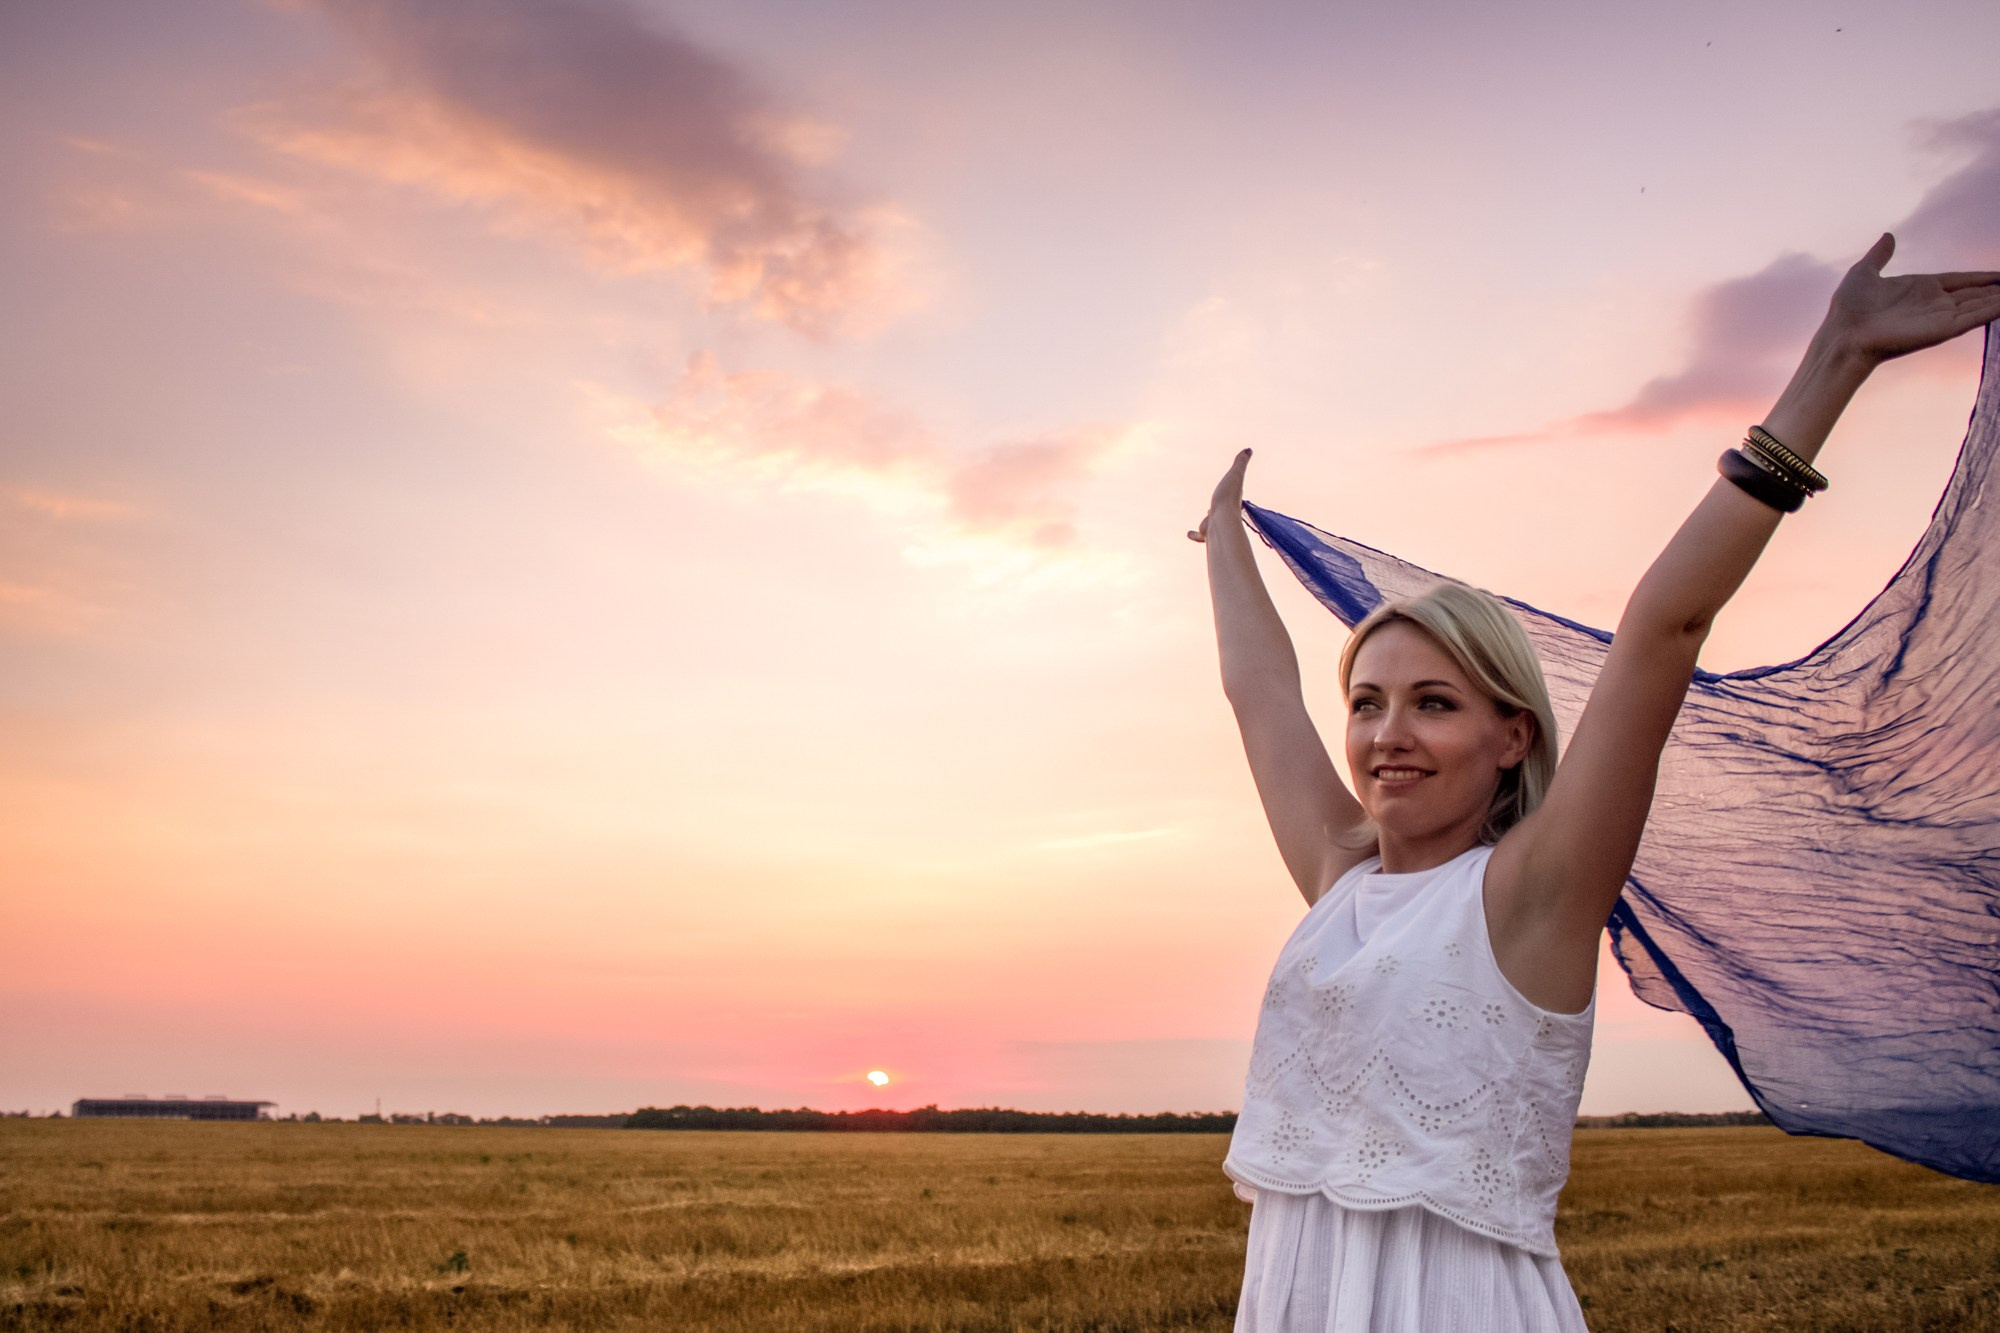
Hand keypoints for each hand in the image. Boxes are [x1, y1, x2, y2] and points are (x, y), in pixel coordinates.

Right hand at [1188, 448, 1252, 541]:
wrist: (1221, 519)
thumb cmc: (1229, 496)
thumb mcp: (1236, 474)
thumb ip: (1240, 463)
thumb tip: (1249, 449)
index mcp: (1232, 500)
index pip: (1232, 493)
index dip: (1232, 489)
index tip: (1234, 487)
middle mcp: (1225, 513)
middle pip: (1222, 510)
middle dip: (1220, 508)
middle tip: (1216, 508)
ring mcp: (1215, 523)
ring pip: (1210, 523)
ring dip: (1206, 524)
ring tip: (1202, 527)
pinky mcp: (1206, 531)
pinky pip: (1199, 535)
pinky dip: (1194, 535)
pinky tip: (1188, 534)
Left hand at [1824, 233, 1999, 366]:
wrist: (1843, 334)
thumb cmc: (1848, 309)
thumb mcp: (1864, 272)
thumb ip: (1879, 255)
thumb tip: (1888, 236)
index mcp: (1920, 288)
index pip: (1960, 280)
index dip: (1981, 278)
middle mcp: (1934, 303)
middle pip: (1974, 294)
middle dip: (1996, 290)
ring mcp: (1940, 317)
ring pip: (1980, 305)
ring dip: (1999, 299)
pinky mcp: (1942, 330)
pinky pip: (1975, 318)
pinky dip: (1993, 311)